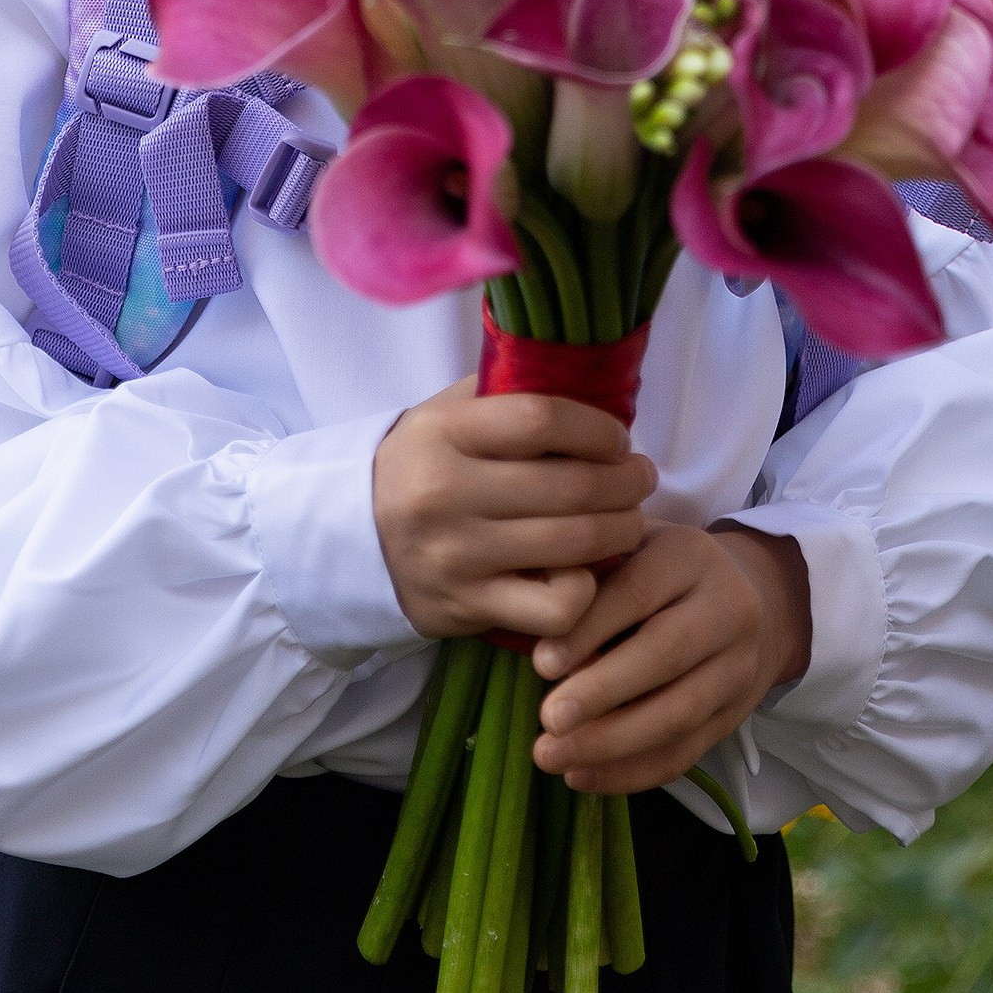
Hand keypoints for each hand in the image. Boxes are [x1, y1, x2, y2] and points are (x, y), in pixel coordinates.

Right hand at [373, 378, 656, 642]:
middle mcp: (446, 493)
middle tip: (641, 478)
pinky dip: (586, 590)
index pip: (542, 419)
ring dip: (623, 529)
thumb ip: (504, 395)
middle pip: (572, 486)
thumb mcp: (444, 415)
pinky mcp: (469, 606)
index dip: (598, 429)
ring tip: (629, 517)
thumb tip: (588, 384)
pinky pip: (555, 608)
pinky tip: (585, 572)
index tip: (617, 439)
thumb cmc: (420, 467)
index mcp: (443, 433)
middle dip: (627, 482)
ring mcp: (458, 555)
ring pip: (575, 545)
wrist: (351, 539)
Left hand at [529, 522, 812, 794]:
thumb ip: (583, 575)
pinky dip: (631, 772)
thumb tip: (533, 621)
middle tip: (548, 719)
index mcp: (689, 556)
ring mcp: (739, 665)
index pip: (638, 592)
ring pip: (679, 712)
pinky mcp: (735, 714)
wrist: (741, 596)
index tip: (540, 664)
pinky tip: (582, 777)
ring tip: (552, 756)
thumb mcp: (624, 549)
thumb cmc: (653, 570)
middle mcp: (728, 608)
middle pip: (666, 654)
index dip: (589, 629)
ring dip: (612, 743)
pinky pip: (686, 752)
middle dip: (602, 692)